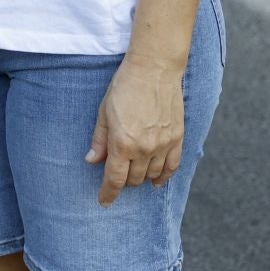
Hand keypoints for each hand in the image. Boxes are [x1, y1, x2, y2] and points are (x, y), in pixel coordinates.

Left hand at [87, 55, 185, 205]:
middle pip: (133, 179)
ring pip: (152, 175)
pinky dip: (163, 176)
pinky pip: (172, 166)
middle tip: (117, 174)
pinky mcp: (177, 138)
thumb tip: (92, 161)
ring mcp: (163, 145)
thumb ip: (100, 140)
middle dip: (123, 181)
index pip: (115, 179)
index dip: (108, 193)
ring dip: (141, 178)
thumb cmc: (124, 86)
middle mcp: (144, 149)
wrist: (154, 68)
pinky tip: (156, 180)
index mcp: (123, 143)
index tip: (103, 201)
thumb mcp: (104, 112)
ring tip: (133, 173)